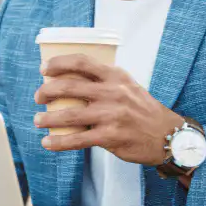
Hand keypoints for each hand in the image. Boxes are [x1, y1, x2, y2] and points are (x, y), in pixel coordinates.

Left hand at [33, 54, 185, 165]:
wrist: (168, 135)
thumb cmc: (141, 110)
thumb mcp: (127, 86)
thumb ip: (103, 82)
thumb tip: (67, 82)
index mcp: (116, 76)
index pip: (82, 62)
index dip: (59, 63)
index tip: (43, 68)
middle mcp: (113, 92)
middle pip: (70, 87)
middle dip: (47, 91)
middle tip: (38, 97)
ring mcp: (112, 115)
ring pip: (69, 115)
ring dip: (48, 118)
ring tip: (37, 120)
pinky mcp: (110, 137)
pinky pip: (77, 140)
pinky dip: (59, 142)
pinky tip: (47, 143)